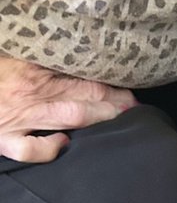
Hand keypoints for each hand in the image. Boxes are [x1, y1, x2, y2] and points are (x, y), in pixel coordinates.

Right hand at [0, 55, 136, 162]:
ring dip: (98, 119)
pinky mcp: (2, 138)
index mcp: (34, 68)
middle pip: (84, 97)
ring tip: (119, 119)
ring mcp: (17, 117)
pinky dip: (49, 149)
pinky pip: (30, 149)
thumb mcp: (13, 55)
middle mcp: (31, 93)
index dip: (109, 84)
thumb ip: (40, 57)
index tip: (130, 88)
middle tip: (136, 106)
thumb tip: (72, 53)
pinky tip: (65, 145)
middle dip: (114, 103)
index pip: (82, 76)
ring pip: (70, 118)